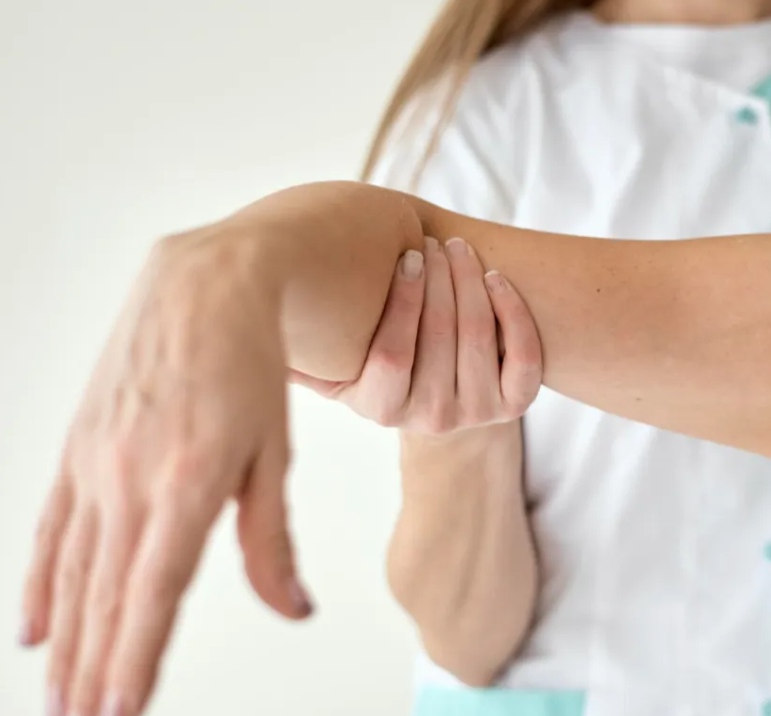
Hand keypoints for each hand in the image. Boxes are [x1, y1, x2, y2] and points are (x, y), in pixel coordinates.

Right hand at [19, 231, 307, 715]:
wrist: (202, 285)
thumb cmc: (251, 370)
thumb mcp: (273, 453)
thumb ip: (271, 538)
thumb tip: (293, 611)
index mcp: (186, 484)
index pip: (153, 592)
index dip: (135, 659)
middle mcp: (129, 480)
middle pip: (105, 598)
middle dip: (94, 677)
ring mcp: (95, 465)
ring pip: (74, 575)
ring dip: (65, 648)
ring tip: (58, 707)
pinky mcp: (78, 450)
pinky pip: (52, 530)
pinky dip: (42, 584)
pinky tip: (34, 631)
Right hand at [291, 238, 541, 435]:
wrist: (437, 384)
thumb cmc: (373, 351)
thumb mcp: (332, 354)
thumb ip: (300, 339)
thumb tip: (247, 311)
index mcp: (379, 407)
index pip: (391, 355)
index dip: (402, 302)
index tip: (405, 255)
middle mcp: (428, 419)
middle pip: (440, 341)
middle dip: (439, 280)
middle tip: (432, 240)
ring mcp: (474, 414)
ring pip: (480, 340)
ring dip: (472, 283)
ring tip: (459, 247)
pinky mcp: (513, 404)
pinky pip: (524, 358)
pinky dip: (514, 313)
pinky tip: (496, 277)